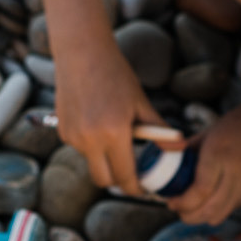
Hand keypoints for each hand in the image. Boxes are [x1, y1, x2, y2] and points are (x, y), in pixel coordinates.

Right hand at [52, 42, 157, 196]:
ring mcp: (72, 137)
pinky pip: (81, 149)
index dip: (136, 187)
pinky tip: (97, 120)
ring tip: (114, 131)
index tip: (143, 186)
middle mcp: (89, 140)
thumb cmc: (115, 75)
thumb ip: (159, 129)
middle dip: (118, 181)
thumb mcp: (141, 102)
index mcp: (113, 134)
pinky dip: (92, 144)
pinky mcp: (62, 131)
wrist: (81, 52)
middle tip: (132, 171)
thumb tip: (178, 148)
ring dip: (104, 158)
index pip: (125, 177)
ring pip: (92, 163)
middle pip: (104, 180)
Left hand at [170, 95, 240, 226]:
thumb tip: (167, 158)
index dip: (180, 203)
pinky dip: (218, 207)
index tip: (170, 200)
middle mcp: (235, 175)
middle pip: (207, 213)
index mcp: (219, 156)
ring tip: (193, 202)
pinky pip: (232, 208)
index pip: (197, 194)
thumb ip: (189, 147)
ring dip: (202, 214)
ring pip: (219, 216)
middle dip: (188, 215)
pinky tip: (212, 195)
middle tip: (178, 206)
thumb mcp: (213, 128)